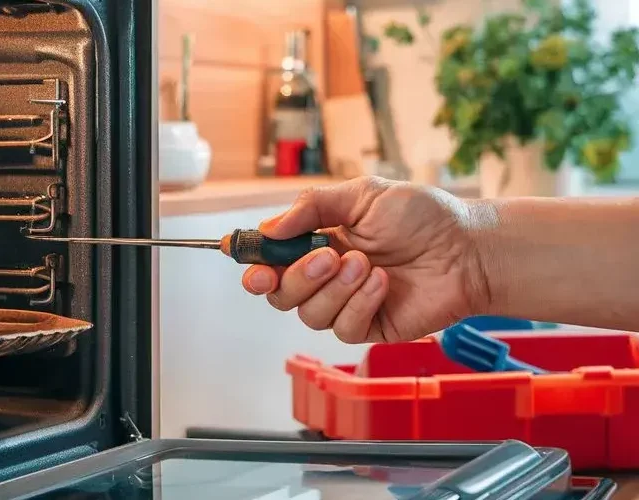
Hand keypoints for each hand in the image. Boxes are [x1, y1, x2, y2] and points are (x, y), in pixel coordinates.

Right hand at [241, 176, 490, 342]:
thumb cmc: (422, 217)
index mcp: (317, 242)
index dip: (252, 263)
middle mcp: (326, 276)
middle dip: (297, 276)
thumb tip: (270, 228)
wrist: (467, 248)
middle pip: (280, 293)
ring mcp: (346, 304)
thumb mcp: (362, 195)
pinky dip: (359, 303)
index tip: (246, 261)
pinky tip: (382, 284)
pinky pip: (342, 327)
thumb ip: (311, 208)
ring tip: (367, 265)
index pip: (270, 260)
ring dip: (334, 288)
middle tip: (328, 256)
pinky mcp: (368, 327)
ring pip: (308, 314)